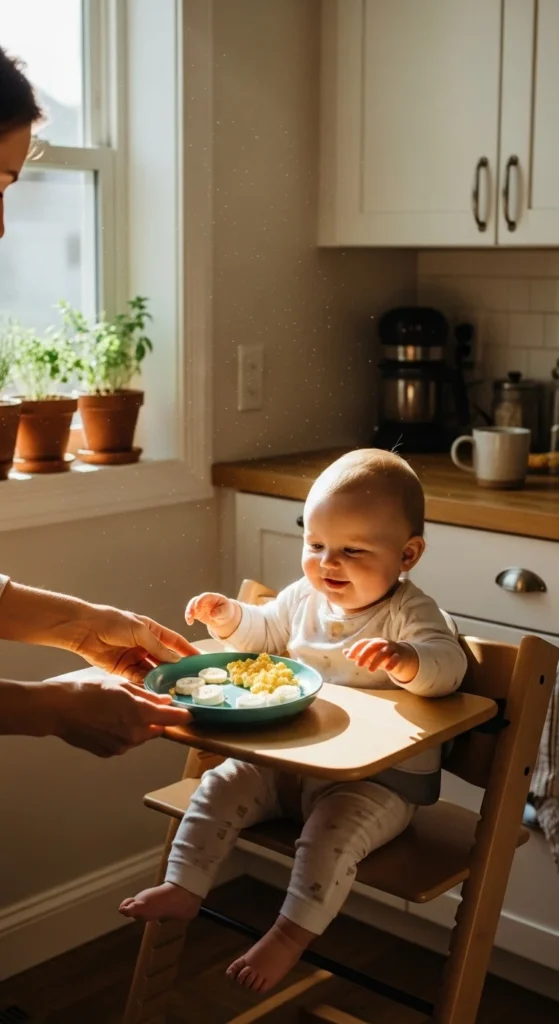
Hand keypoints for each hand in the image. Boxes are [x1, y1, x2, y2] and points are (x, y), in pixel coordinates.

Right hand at [47, 678, 192, 756]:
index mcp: (140, 714)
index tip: (188, 713)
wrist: (59, 710)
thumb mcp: (120, 686)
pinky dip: (123, 733)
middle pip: (157, 728)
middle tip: (144, 704)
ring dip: (138, 725)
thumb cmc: (87, 692)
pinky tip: (108, 721)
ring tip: (119, 710)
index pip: (173, 719)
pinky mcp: (110, 753)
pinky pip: (125, 742)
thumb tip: (165, 700)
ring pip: (141, 736)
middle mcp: (134, 734)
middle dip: (156, 718)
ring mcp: (122, 746)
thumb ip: (147, 695)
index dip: (183, 715)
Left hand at [70, 606, 198, 683]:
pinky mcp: (122, 669)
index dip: (187, 650)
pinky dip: (146, 684)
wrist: (84, 629)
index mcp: (151, 630)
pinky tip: (154, 690)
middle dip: (175, 669)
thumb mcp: (139, 631)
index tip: (200, 660)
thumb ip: (158, 647)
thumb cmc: (112, 622)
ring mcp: (134, 657)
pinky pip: (138, 678)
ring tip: (172, 688)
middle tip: (188, 681)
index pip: (174, 642)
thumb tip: (175, 660)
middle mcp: (145, 645)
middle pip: (164, 659)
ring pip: (152, 671)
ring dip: (160, 678)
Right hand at [185, 592, 240, 636]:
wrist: (223, 617)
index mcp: (212, 597)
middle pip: (195, 600)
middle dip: (192, 606)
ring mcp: (200, 606)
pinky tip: (190, 623)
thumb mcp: (225, 611)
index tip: (197, 608)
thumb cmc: (225, 611)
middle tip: (191, 614)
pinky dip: (189, 618)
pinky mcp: (197, 613)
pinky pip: (191, 614)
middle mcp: (204, 600)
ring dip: (188, 612)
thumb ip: (219, 612)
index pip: (205, 596)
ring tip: (189, 619)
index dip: (200, 601)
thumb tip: (211, 615)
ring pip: (191, 606)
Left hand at [344, 638, 418, 683]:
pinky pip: (396, 658)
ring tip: (370, 670)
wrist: (401, 656)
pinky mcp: (399, 656)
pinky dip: (392, 663)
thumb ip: (358, 654)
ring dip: (376, 660)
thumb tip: (344, 652)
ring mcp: (391, 649)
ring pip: (383, 652)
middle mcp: (382, 643)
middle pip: (372, 645)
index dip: (356, 648)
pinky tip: (387, 670)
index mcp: (373, 642)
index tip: (349, 657)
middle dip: (364, 654)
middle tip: (358, 665)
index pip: (363, 642)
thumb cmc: (381, 656)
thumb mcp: (369, 656)